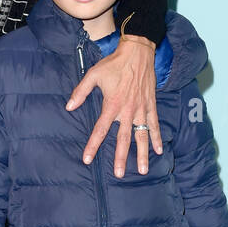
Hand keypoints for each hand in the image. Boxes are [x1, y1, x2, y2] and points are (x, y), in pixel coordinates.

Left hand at [66, 34, 161, 177]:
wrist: (138, 52)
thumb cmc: (114, 64)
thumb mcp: (93, 75)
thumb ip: (80, 92)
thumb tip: (69, 107)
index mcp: (112, 105)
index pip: (100, 130)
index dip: (93, 145)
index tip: (88, 159)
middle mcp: (127, 111)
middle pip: (123, 139)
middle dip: (120, 158)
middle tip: (118, 174)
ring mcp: (141, 109)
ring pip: (141, 136)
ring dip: (142, 154)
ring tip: (142, 170)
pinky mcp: (151, 105)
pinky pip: (154, 125)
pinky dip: (156, 138)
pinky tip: (158, 151)